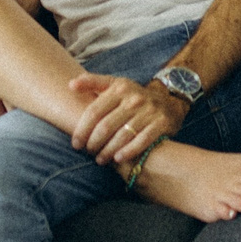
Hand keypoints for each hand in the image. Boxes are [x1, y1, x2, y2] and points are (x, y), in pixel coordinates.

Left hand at [67, 72, 188, 167]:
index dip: (82, 129)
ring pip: (122, 135)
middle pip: (106, 126)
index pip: (94, 111)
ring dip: (108, 151)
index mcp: (119, 88)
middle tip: (88, 152)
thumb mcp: (116, 84)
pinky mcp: (161, 123)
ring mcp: (148, 111)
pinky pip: (142, 140)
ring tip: (100, 159)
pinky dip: (129, 151)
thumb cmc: (134, 96)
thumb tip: (70, 85)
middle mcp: (134, 99)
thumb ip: (93, 82)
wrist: (170, 99)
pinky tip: (118, 159)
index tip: (76, 143)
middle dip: (93, 143)